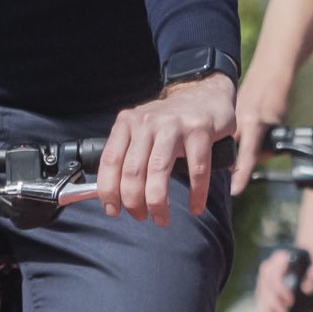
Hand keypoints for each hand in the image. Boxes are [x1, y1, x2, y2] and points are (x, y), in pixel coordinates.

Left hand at [101, 69, 244, 223]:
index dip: (108, 190)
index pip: (110, 161)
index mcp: (127, 123)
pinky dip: (196, 193)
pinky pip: (196, 170)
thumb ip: (127, 154)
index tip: (113, 210)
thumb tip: (112, 194)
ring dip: (158, 203)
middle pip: (133, 171)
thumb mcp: (141, 130)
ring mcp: (174, 125)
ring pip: (159, 172)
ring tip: (161, 219)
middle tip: (141, 217)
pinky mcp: (200, 130)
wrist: (204, 93)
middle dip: (134, 202)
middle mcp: (147, 122)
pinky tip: (196, 206)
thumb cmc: (170, 122)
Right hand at [254, 243, 312, 311]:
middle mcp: (271, 266)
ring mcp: (267, 278)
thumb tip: (306, 289)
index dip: (280, 289)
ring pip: (262, 296)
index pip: (274, 274)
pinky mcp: (267, 288)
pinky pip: (263, 302)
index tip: (291, 302)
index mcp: (283, 258)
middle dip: (273, 304)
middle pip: (265, 286)